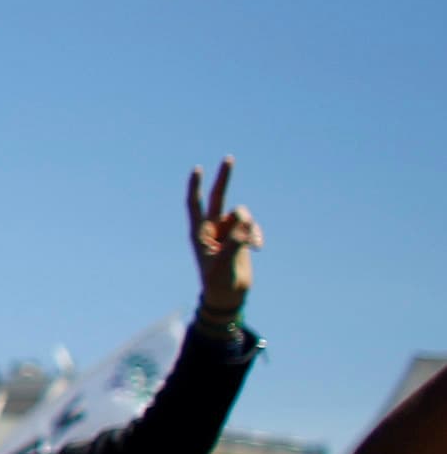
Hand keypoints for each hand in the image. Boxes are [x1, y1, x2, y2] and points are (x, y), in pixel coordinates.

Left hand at [186, 158, 260, 317]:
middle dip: (224, 179)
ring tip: (252, 244)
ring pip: (241, 215)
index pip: (195, 204)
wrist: (228, 295)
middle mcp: (213, 228)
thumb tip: (247, 221)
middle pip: (218, 198)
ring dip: (249, 226)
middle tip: (229, 158)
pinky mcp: (241, 238)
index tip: (197, 169)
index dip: (196, 187)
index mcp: (200, 232)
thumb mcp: (224, 263)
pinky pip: (251, 226)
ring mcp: (227, 231)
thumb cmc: (219, 281)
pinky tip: (257, 247)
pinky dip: (256, 233)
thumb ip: (235, 241)